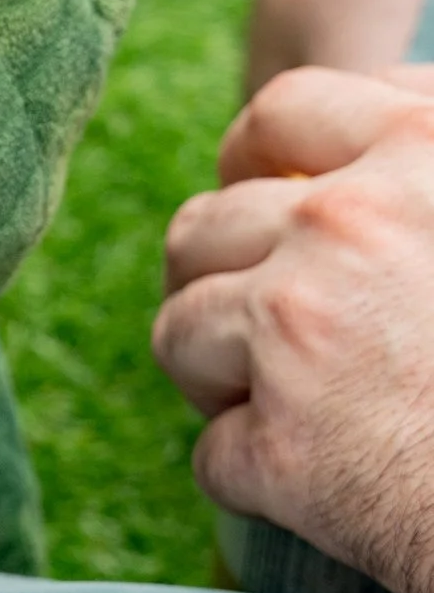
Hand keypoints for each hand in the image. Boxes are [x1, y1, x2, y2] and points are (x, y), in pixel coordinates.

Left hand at [153, 65, 433, 592]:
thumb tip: (388, 106)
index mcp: (421, 150)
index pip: (281, 114)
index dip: (257, 161)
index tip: (268, 200)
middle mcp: (343, 226)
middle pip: (203, 228)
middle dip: (221, 281)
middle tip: (268, 328)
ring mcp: (301, 333)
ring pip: (182, 331)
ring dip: (220, 375)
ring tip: (287, 404)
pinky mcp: (283, 449)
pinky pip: (215, 453)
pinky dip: (257, 477)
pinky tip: (318, 487)